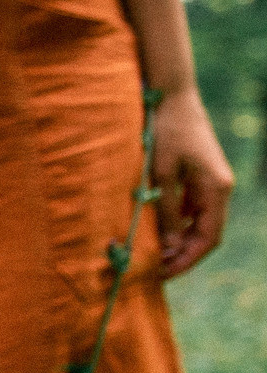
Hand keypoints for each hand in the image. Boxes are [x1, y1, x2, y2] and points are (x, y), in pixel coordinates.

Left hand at [151, 85, 234, 276]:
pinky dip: (176, 223)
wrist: (172, 97)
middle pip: (206, 234)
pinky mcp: (199, 176)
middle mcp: (219, 189)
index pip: (208, 238)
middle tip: (154, 271)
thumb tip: (171, 247)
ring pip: (199, 222)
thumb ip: (168, 211)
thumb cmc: (166, 132)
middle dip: (182, 255)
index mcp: (216, 190)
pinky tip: (155, 232)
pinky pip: (191, 208)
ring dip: (179, 241)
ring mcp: (211, 182)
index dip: (187, 260)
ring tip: (152, 257)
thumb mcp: (162, 173)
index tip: (164, 275)